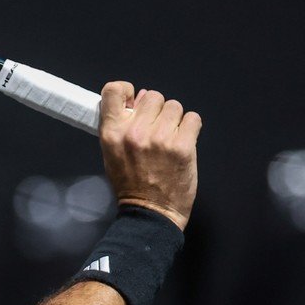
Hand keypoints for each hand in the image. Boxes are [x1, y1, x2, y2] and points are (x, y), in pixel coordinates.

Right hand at [98, 82, 201, 230]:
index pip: (114, 91)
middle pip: (153, 96)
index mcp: (112, 133)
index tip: (135, 101)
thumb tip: (141, 96)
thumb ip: (123, 125)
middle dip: (157, 111)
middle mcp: (134, 133)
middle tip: (157, 130)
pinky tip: (183, 143)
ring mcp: (159, 139)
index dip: (127, 90)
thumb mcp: (113, 154)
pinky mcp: (183, 147)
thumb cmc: (131, 184)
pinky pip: (193, 119)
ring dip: (175, 120)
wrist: (150, 213)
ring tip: (170, 139)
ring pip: (175, 106)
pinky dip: (190, 128)